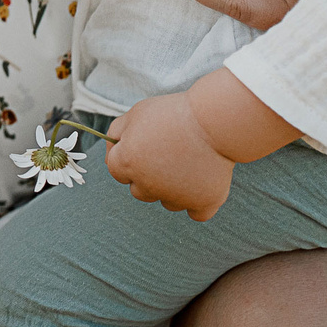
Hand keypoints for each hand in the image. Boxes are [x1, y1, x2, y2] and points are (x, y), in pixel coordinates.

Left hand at [105, 92, 233, 219]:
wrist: (214, 120)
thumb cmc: (173, 113)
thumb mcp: (136, 113)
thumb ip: (117, 133)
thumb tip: (112, 152)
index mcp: (128, 163)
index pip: (116, 171)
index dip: (128, 157)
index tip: (143, 146)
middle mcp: (148, 185)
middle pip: (139, 191)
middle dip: (147, 176)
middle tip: (167, 154)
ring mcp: (177, 197)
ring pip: (167, 202)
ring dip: (172, 189)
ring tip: (188, 163)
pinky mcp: (204, 202)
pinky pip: (196, 214)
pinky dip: (197, 203)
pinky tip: (200, 185)